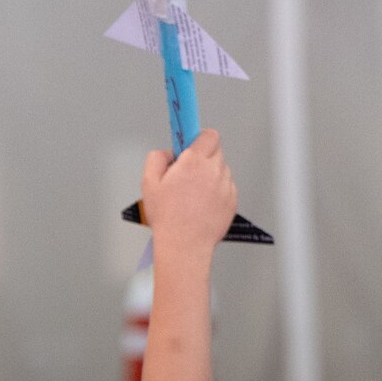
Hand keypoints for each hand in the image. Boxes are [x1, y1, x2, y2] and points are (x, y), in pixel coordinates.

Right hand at [141, 130, 237, 254]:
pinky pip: (226, 187)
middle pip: (215, 151)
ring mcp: (226, 186)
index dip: (199, 137)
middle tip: (187, 171)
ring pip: (221, 170)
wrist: (185, 245)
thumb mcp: (149, 183)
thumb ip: (157, 159)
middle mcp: (215, 171)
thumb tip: (167, 153)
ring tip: (193, 193)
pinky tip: (201, 204)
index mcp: (195, 162)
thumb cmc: (168, 217)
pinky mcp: (232, 201)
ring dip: (210, 174)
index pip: (208, 135)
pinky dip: (217, 191)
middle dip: (202, 157)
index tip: (191, 140)